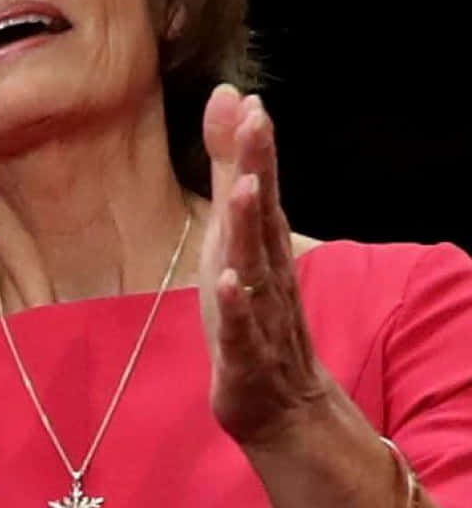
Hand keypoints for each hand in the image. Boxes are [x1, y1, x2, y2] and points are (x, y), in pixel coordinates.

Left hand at [199, 85, 328, 446]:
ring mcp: (260, 317)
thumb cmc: (251, 317)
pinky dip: (237, 307)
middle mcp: (267, 275)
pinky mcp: (245, 359)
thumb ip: (225, 179)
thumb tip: (228, 114)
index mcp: (260, 249)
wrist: (282, 408)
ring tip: (240, 186)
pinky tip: (229, 283)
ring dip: (248, 227)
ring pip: (255, 268)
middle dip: (257, 168)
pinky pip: (242, 332)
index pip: (258, 190)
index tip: (247, 99)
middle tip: (255, 119)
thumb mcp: (231, 244)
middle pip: (262, 216)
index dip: (252, 146)